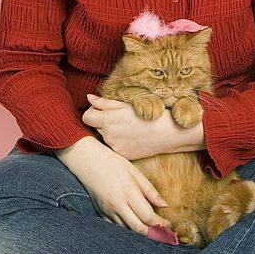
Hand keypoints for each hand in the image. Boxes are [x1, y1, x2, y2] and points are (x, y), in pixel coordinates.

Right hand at [55, 136, 170, 234]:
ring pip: (127, 230)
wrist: (89, 161)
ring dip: (140, 233)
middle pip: (138, 228)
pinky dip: (127, 230)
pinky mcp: (101, 213)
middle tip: (163, 233)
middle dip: (153, 233)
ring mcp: (108, 211)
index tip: (168, 224)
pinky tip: (135, 227)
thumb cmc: (114, 163)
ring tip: (152, 231)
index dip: (160, 223)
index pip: (148, 216)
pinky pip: (116, 228)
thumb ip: (150, 190)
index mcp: (129, 192)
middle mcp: (118, 205)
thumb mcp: (135, 172)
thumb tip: (164, 205)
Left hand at [82, 94, 205, 158]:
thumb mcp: (127, 104)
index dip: (92, 111)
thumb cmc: (149, 114)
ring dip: (111, 131)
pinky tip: (132, 136)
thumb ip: (105, 102)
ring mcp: (115, 147)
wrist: (168, 133)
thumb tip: (89, 98)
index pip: (86, 117)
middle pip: (96, 126)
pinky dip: (119, 141)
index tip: (102, 109)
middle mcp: (109, 135)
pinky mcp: (122, 155)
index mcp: (108, 120)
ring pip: (105, 136)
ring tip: (129, 126)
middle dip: (104, 121)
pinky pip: (114, 146)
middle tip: (120, 117)